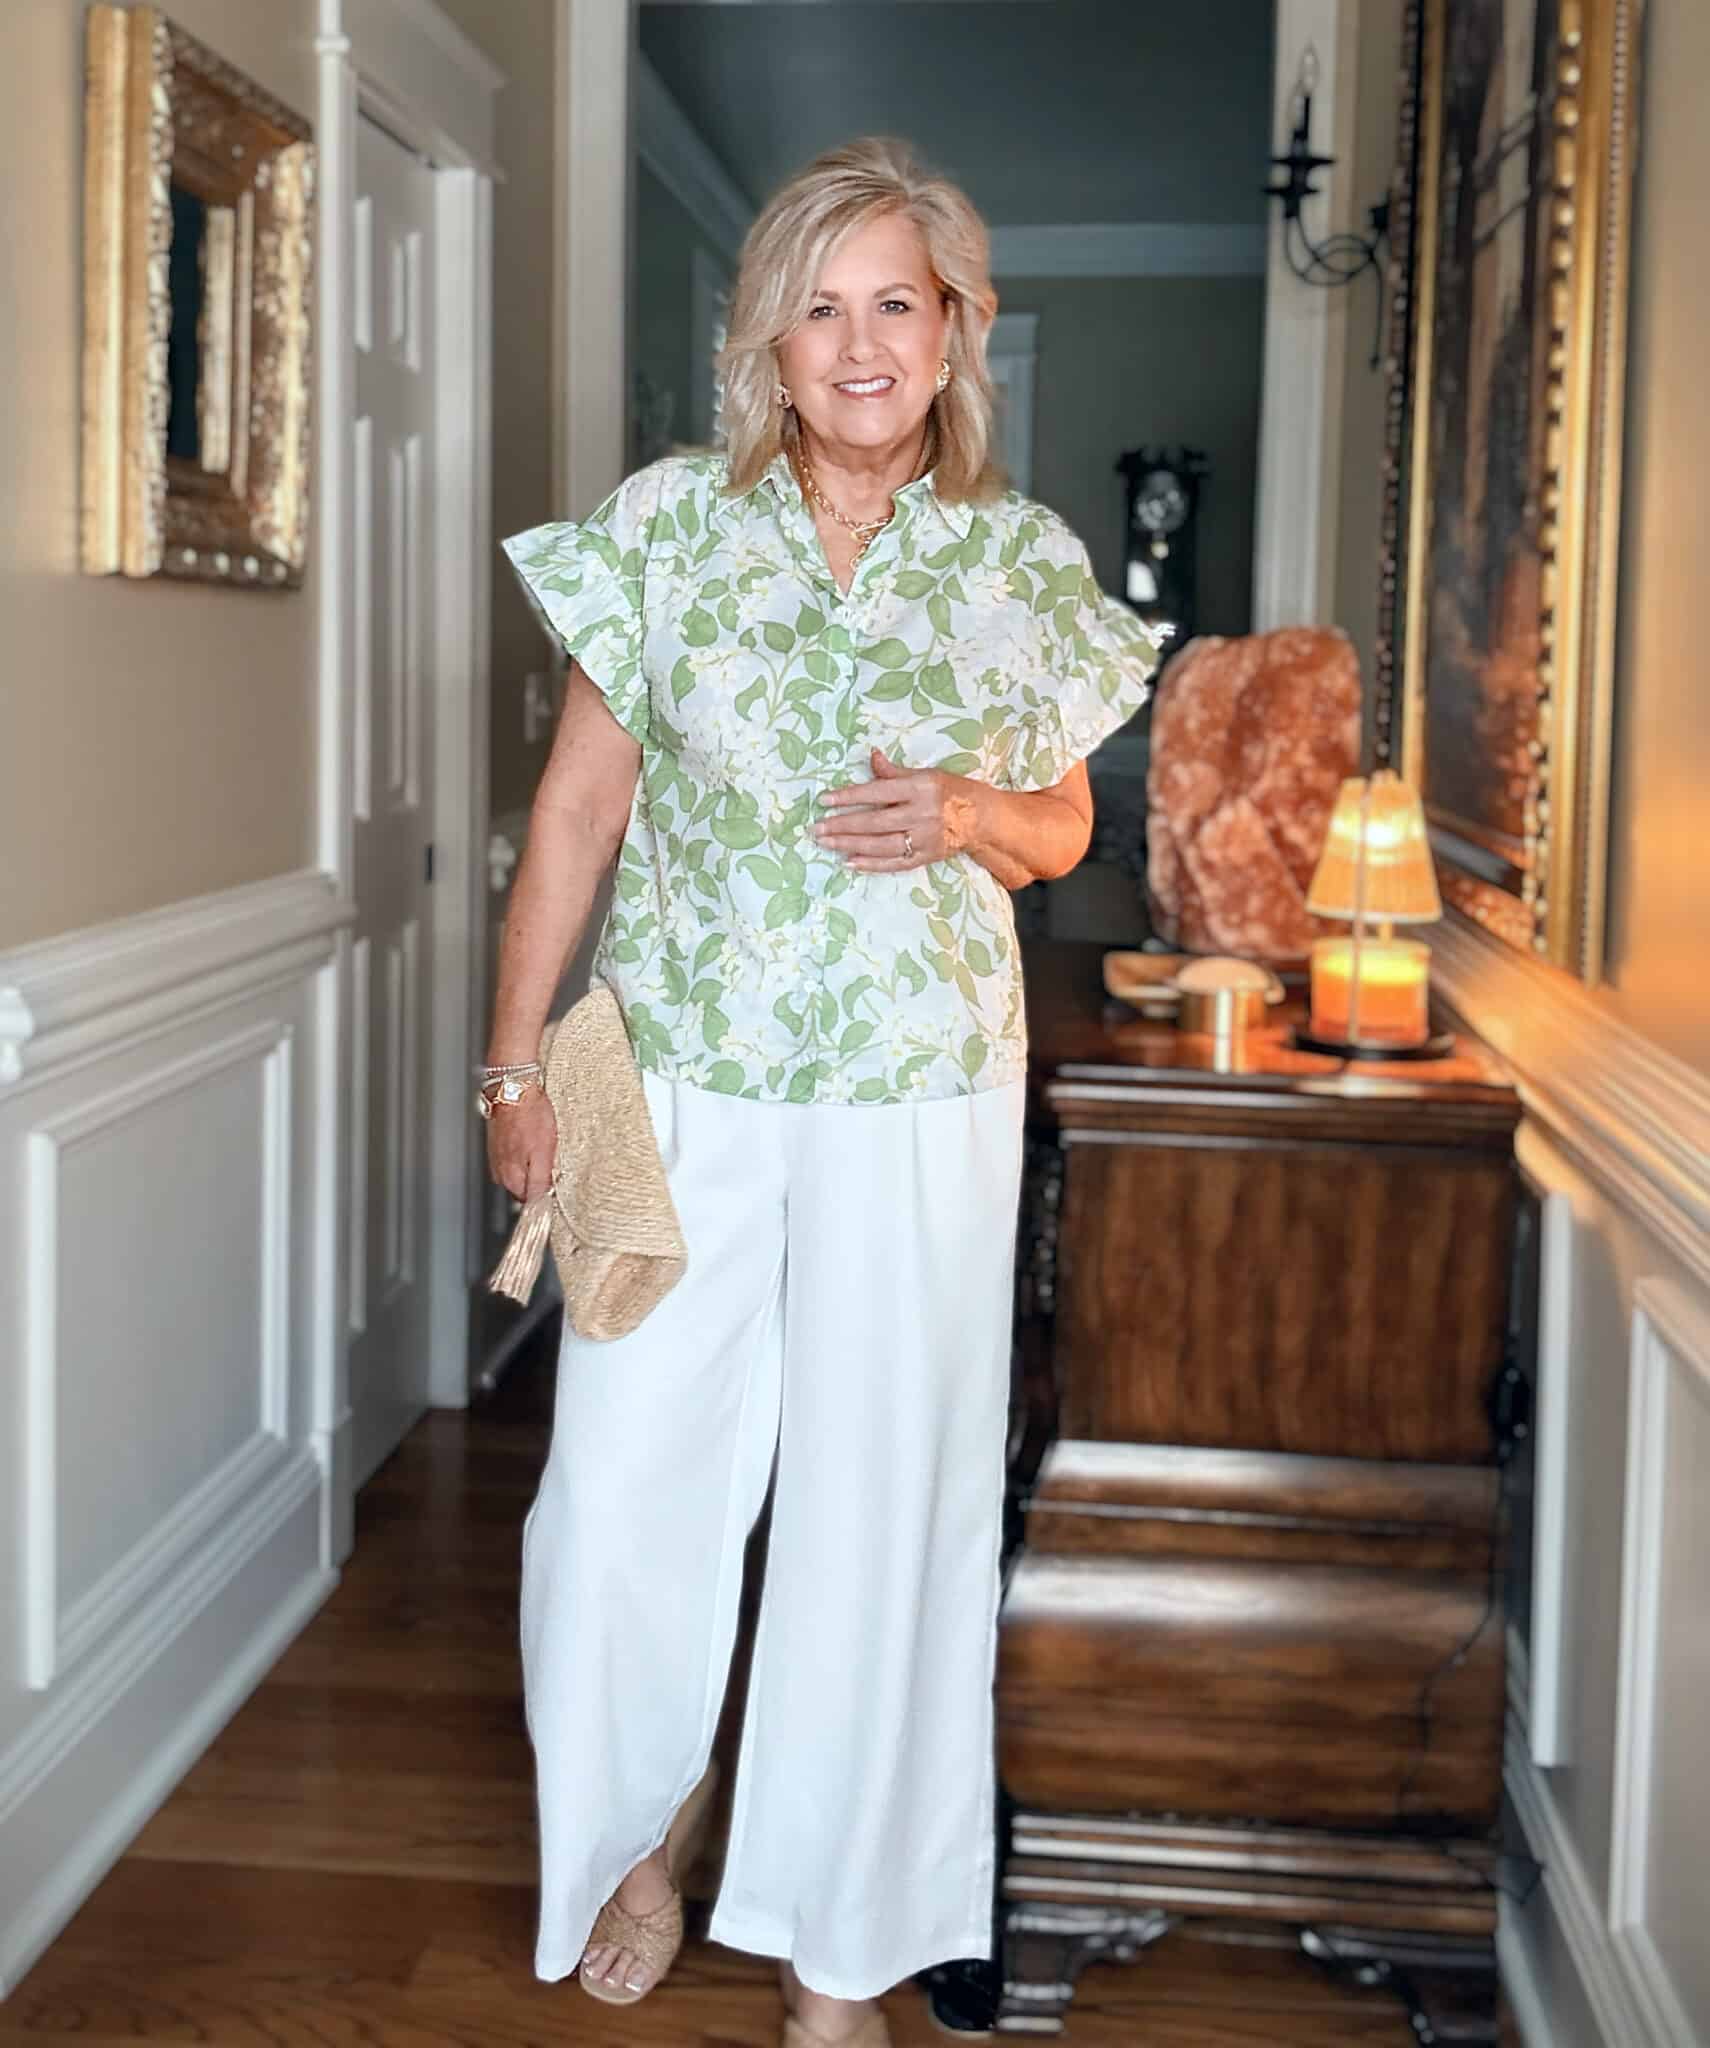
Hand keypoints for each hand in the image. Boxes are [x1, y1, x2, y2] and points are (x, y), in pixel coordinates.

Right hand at [486, 1087, 557, 1201]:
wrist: (515, 1090)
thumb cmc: (530, 1115)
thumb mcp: (544, 1152)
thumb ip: (540, 1180)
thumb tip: (540, 1201)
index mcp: (511, 1176)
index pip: (530, 1201)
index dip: (545, 1194)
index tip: (554, 1186)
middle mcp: (500, 1171)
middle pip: (524, 1189)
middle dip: (539, 1180)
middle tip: (550, 1162)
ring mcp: (497, 1159)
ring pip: (520, 1173)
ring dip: (532, 1166)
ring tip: (541, 1147)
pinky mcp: (498, 1146)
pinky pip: (515, 1158)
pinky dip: (525, 1153)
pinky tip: (533, 1140)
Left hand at [811, 749, 985, 872]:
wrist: (982, 817)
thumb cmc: (951, 790)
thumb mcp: (926, 774)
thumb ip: (895, 772)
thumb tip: (871, 756)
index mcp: (920, 787)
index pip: (877, 792)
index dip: (849, 796)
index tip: (824, 800)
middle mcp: (921, 813)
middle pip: (875, 822)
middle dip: (842, 825)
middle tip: (816, 828)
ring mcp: (924, 838)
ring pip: (881, 844)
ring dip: (850, 844)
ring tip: (826, 842)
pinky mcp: (927, 857)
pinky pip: (894, 863)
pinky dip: (871, 864)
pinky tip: (849, 862)